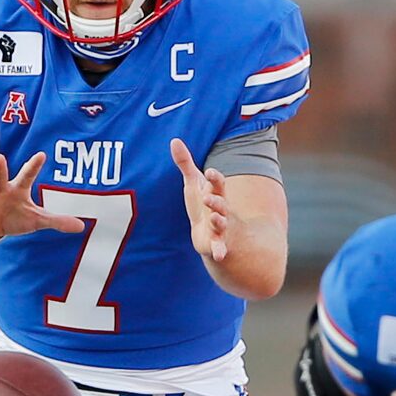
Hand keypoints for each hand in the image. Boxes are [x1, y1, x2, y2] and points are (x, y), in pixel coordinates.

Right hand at [0, 153, 85, 247]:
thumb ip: (57, 221)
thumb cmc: (15, 218)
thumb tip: (81, 227)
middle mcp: (0, 190)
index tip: (41, 155)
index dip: (33, 166)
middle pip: (1, 176)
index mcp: (17, 189)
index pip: (27, 175)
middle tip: (0, 157)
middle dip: (0, 167)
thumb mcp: (37, 220)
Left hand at [169, 140, 230, 264]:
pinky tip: (219, 255)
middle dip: (216, 200)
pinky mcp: (216, 243)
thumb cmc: (202, 204)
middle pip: (221, 203)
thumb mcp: (193, 184)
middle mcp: (220, 210)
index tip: (210, 172)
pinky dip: (220, 250)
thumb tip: (174, 140)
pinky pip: (220, 247)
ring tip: (215, 218)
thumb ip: (185, 163)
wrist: (212, 233)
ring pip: (222, 223)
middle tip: (209, 197)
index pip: (217, 184)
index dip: (215, 178)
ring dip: (220, 221)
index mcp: (215, 194)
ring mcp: (220, 227)